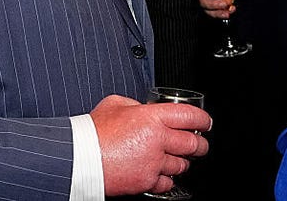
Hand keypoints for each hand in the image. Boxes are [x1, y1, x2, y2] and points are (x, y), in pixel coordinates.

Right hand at [91, 95, 209, 196]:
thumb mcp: (115, 104)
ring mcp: (153, 162)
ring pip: (182, 164)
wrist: (80, 158)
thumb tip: (144, 108)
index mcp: (151, 117)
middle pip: (193, 143)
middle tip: (199, 144)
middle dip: (200, 144)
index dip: (203, 119)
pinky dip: (167, 179)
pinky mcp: (147, 181)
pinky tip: (161, 173)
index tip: (206, 122)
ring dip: (182, 162)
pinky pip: (167, 182)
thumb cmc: (93, 131)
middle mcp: (157, 139)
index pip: (189, 116)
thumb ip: (135, 104)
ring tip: (177, 158)